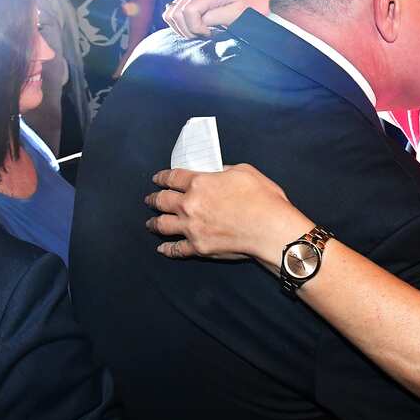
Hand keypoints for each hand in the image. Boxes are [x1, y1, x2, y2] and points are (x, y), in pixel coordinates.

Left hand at [145, 164, 308, 262]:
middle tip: (150, 200)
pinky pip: (176, 249)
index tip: (158, 179)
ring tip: (150, 224)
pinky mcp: (198, 247)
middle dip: (153, 199)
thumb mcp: (244, 171)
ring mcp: (192, 228)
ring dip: (153, 223)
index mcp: (200, 182)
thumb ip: (224, 170)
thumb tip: (216, 173)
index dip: (162, 177)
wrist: (270, 229)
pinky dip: (167, 249)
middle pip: (162, 201)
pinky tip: (162, 248)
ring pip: (162, 225)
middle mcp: (190, 205)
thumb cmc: (262, 198)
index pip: (172, 177)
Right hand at [163, 0, 269, 38]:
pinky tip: (197, 27)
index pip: (188, 11)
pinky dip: (181, 24)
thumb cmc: (246, 10)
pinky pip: (173, 12)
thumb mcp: (233, 16)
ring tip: (200, 31)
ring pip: (170, 13)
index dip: (195, 28)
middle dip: (188, 30)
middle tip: (204, 35)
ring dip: (183, 28)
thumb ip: (213, 18)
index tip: (209, 34)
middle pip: (175, 13)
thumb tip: (197, 22)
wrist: (252, 2)